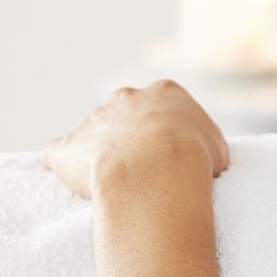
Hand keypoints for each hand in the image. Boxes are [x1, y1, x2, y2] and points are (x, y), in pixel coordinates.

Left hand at [43, 80, 230, 199]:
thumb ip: (203, 140)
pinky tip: (72, 180)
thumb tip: (200, 152)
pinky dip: (64, 165)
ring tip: (117, 185)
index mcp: (164, 92)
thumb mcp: (217, 145)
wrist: (157, 170)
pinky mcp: (67, 147)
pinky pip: (59, 155)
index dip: (169, 129)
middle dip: (132, 137)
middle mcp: (125, 98)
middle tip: (146, 168)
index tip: (174, 152)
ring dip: (102, 154)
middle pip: (126, 114)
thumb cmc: (195, 157)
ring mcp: (93, 120)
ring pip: (94, 134)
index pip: (165, 103)